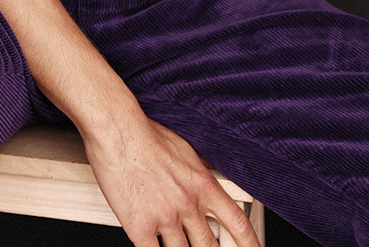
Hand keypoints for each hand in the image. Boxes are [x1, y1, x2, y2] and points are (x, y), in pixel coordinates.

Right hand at [81, 115, 260, 246]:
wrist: (119, 132)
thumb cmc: (146, 134)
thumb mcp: (184, 150)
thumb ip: (197, 173)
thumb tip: (205, 181)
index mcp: (203, 185)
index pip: (237, 222)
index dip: (249, 244)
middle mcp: (188, 204)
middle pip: (209, 246)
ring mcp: (165, 217)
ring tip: (175, 245)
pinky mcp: (140, 227)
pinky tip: (152, 246)